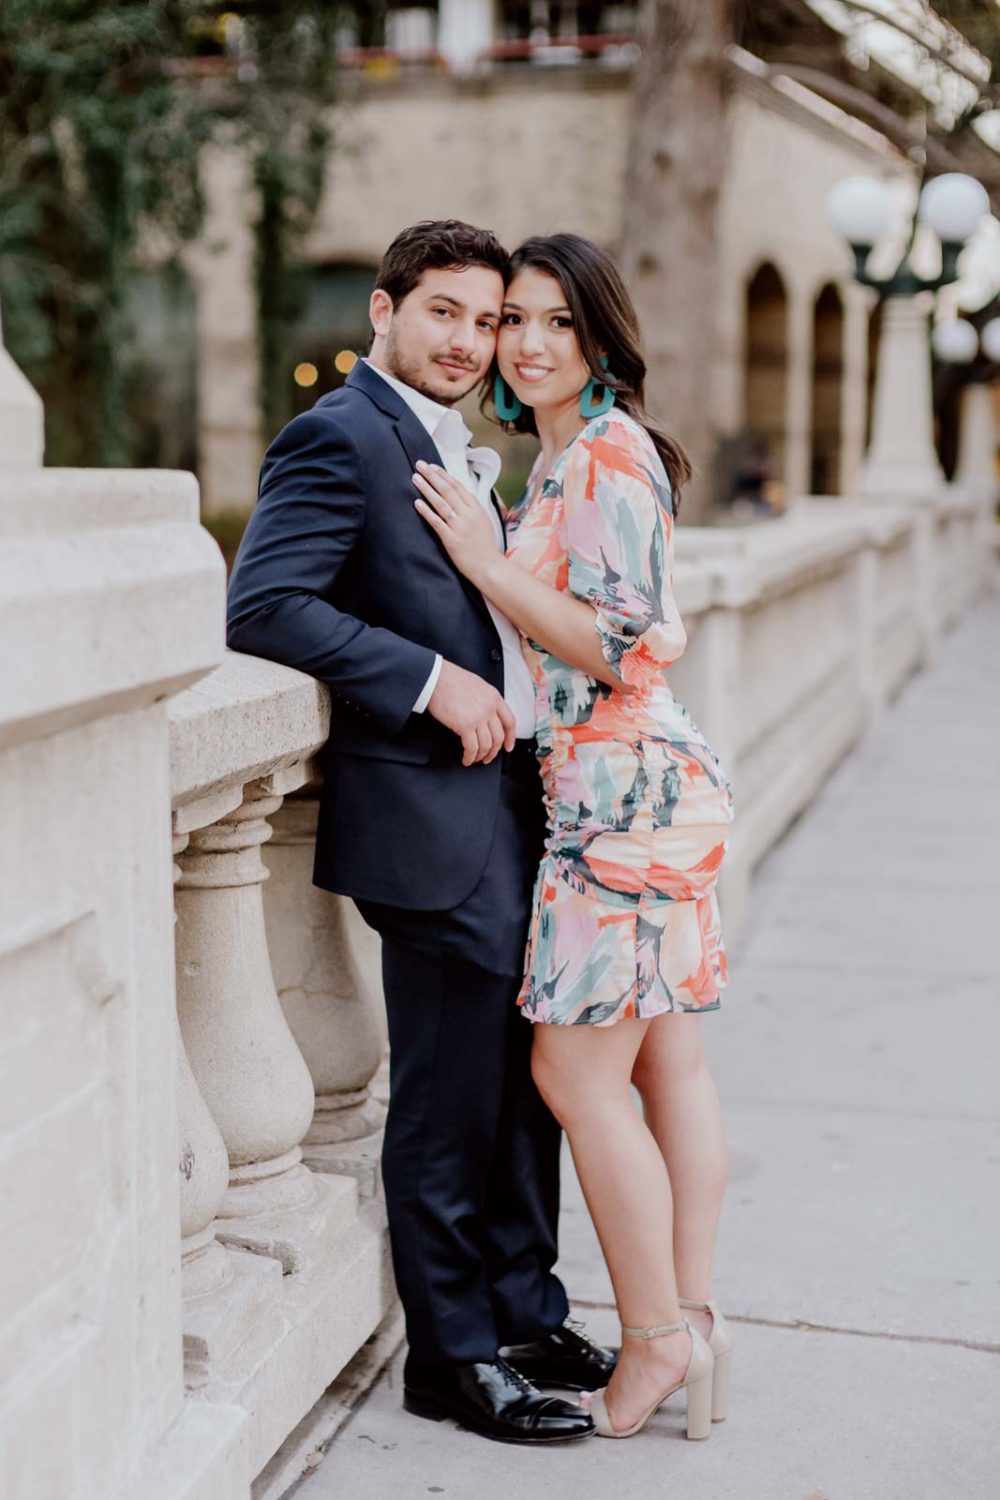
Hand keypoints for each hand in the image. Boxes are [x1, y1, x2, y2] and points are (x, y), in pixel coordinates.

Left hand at [413, 461, 499, 586]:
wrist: (489, 567)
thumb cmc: (485, 546)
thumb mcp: (484, 522)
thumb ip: (473, 507)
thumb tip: (463, 493)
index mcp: (477, 509)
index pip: (458, 487)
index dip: (444, 475)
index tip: (432, 466)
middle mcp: (468, 515)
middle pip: (447, 490)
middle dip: (432, 476)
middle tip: (419, 465)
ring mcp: (460, 527)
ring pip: (441, 503)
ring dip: (427, 489)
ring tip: (415, 478)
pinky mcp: (452, 540)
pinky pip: (437, 522)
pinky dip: (426, 511)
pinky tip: (417, 503)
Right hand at [427, 660, 516, 765]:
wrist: (436, 678)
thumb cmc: (451, 680)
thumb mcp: (477, 686)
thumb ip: (486, 700)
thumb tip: (486, 715)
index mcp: (494, 697)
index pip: (510, 721)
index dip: (510, 737)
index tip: (508, 746)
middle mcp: (489, 708)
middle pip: (498, 737)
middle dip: (494, 751)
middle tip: (488, 757)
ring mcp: (479, 717)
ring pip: (486, 745)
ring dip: (481, 756)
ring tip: (474, 759)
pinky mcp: (465, 725)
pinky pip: (472, 747)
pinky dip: (470, 756)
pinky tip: (466, 759)